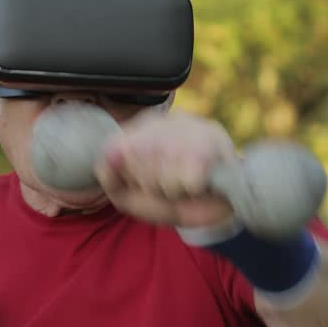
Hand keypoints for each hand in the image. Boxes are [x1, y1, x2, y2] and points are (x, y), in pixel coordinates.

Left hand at [94, 111, 236, 228]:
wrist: (222, 207)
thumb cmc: (174, 196)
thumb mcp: (132, 194)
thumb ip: (111, 178)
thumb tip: (106, 158)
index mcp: (145, 126)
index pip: (115, 148)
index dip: (127, 175)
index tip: (143, 181)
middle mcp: (167, 119)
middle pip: (134, 158)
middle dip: (147, 184)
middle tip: (166, 186)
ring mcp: (190, 127)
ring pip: (159, 168)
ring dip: (168, 189)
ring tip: (182, 185)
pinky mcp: (212, 143)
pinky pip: (184, 178)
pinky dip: (188, 190)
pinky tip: (197, 184)